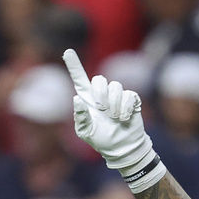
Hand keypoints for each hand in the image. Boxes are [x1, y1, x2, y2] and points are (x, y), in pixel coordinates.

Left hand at [62, 49, 152, 170]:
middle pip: (99, 79)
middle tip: (102, 110)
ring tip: (114, 118)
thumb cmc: (101, 140)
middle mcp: (102, 94)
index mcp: (88, 100)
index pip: (80, 79)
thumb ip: (80, 117)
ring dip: (114, 105)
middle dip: (100, 94)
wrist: (121, 146)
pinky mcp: (131, 99)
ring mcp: (117, 95)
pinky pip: (129, 95)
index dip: (74, 65)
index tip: (67, 51)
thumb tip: (76, 98)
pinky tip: (124, 119)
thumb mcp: (86, 132)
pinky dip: (126, 110)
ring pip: (115, 87)